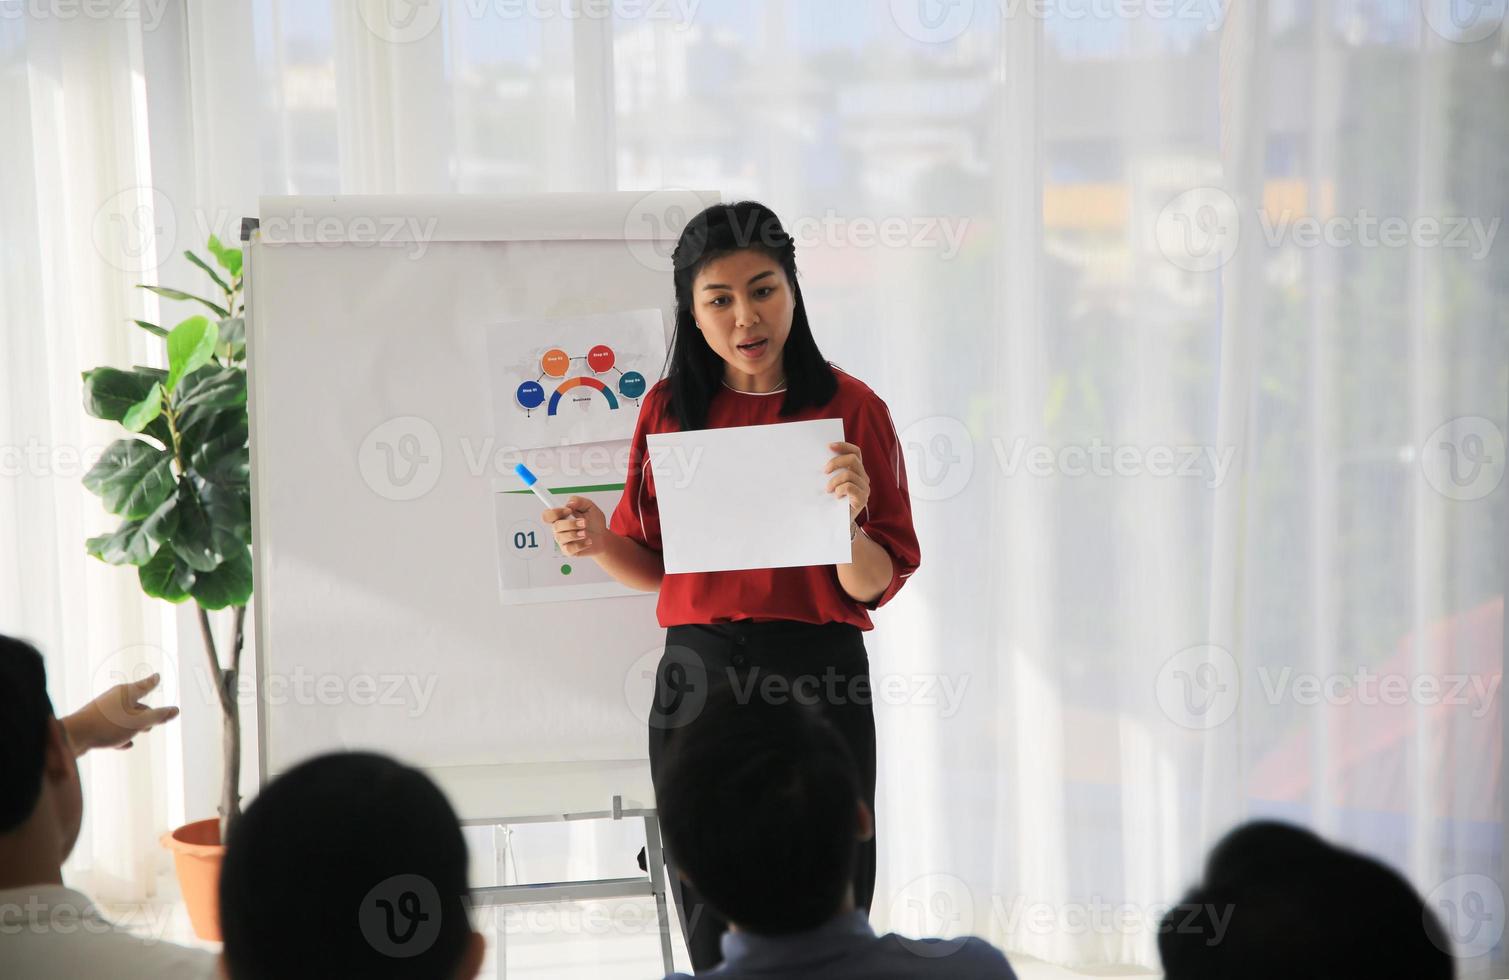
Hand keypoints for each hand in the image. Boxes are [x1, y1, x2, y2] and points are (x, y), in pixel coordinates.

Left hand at [61, 674, 180, 756]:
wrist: (73, 736)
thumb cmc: (109, 725)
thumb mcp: (139, 722)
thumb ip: (158, 716)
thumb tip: (175, 710)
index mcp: (126, 693)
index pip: (145, 685)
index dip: (153, 682)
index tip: (157, 676)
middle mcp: (114, 699)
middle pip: (136, 704)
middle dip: (147, 713)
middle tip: (156, 720)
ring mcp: (103, 712)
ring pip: (124, 717)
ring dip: (135, 725)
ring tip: (144, 733)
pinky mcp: (94, 725)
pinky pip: (112, 728)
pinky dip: (121, 735)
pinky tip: (125, 745)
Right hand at [541, 496, 608, 557]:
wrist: (603, 537)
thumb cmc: (594, 522)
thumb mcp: (590, 507)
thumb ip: (580, 502)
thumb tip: (570, 502)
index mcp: (561, 517)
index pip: (548, 515)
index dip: (556, 512)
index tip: (569, 510)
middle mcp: (559, 529)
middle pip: (555, 526)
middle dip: (571, 524)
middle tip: (584, 523)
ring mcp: (563, 540)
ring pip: (561, 537)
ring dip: (575, 534)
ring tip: (586, 533)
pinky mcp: (568, 551)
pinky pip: (569, 549)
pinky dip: (581, 545)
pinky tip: (588, 541)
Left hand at [825, 441, 869, 522]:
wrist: (838, 522)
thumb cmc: (833, 501)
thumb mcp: (832, 483)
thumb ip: (831, 472)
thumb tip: (819, 462)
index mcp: (857, 470)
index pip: (855, 452)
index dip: (844, 446)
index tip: (829, 446)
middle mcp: (863, 477)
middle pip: (853, 460)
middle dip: (836, 462)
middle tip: (825, 471)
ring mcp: (864, 488)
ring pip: (849, 474)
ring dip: (834, 481)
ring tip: (828, 490)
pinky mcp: (863, 499)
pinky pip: (850, 487)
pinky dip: (840, 490)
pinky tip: (836, 497)